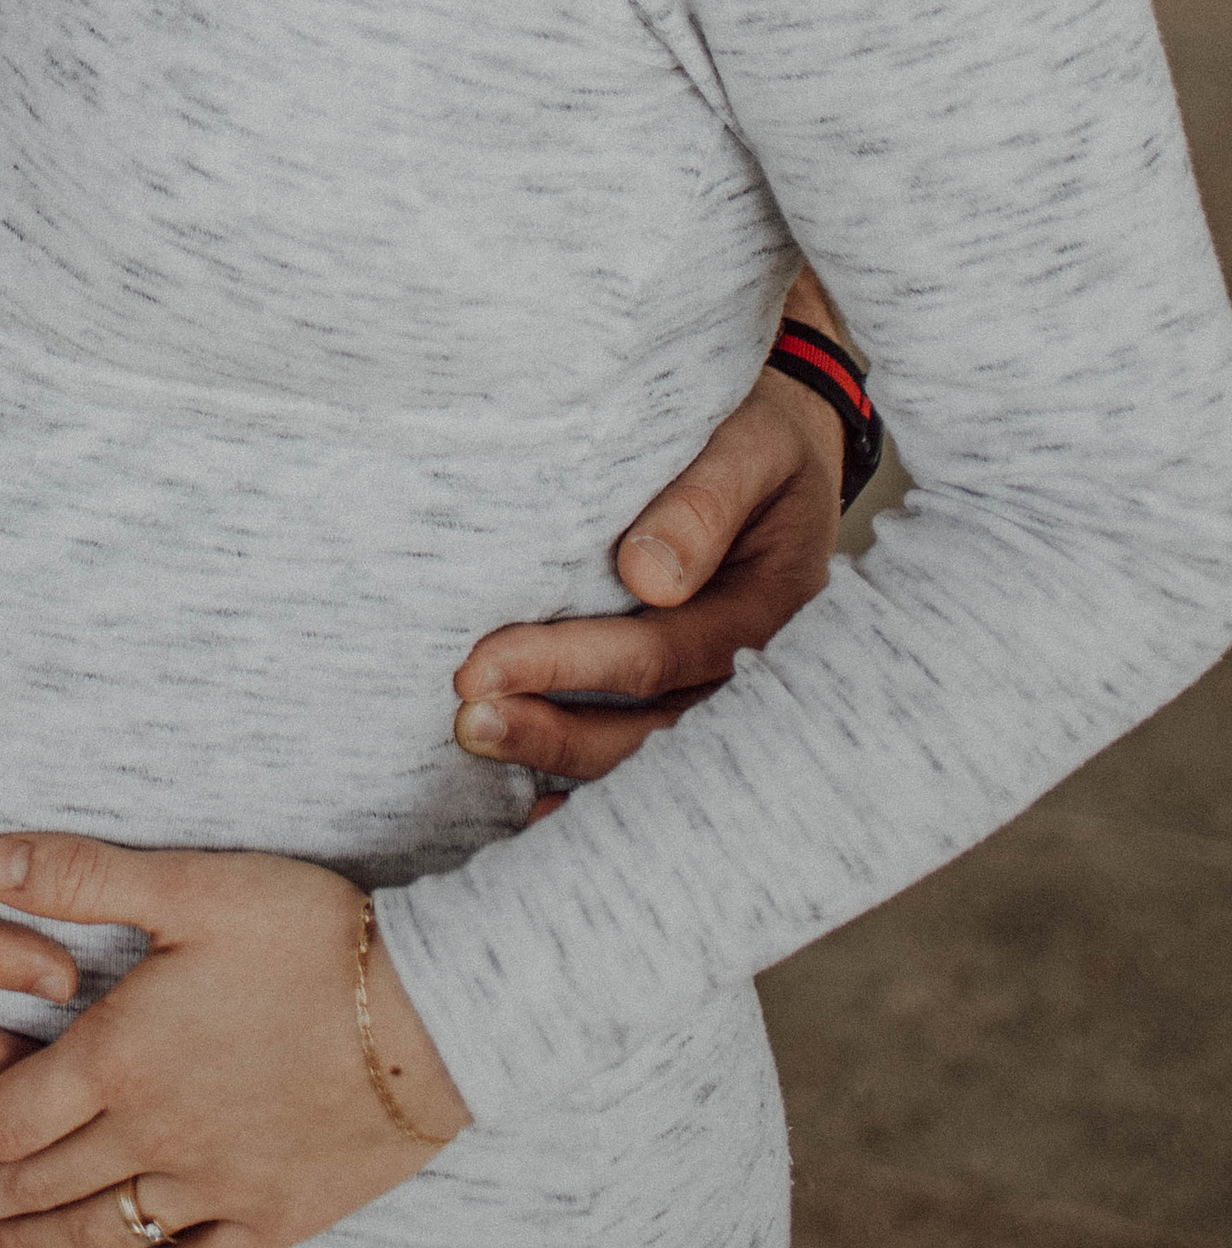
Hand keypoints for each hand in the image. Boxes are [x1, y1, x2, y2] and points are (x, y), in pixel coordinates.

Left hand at [0, 836, 467, 1247]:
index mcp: (121, 1055)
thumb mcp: (191, 885)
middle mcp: (153, 1135)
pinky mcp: (273, 1217)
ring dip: (25, 1246)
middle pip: (33, 1183)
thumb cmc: (313, 935)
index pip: (2, 1114)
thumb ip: (80, 874)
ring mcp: (214, 1186)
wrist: (435, 1010)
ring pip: (95, 1232)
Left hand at [451, 359, 844, 793]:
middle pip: (649, 724)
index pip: (660, 653)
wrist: (782, 446)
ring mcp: (717, 688)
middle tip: (465, 719)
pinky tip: (528, 810)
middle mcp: (747, 670)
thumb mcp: (751, 445)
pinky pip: (640, 745)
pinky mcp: (685, 688)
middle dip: (552, 730)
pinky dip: (585, 782)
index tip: (482, 666)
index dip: (570, 666)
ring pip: (641, 748)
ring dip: (556, 754)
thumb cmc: (759, 437)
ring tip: (473, 738)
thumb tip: (646, 578)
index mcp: (769, 611)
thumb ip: (706, 502)